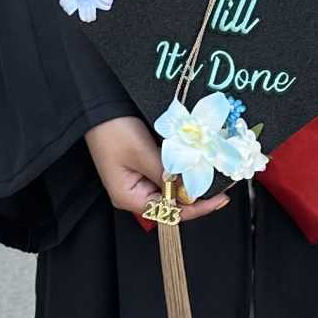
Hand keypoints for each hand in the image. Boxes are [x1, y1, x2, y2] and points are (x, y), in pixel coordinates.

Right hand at [85, 115, 228, 224]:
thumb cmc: (112, 129)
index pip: (168, 212)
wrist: (97, 104)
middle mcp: (135, 192)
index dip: (196, 207)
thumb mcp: (141, 152)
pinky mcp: (143, 163)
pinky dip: (181, 166)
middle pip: (172, 202)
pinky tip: (196, 159)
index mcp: (129, 197)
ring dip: (190, 179)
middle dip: (196, 192)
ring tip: (212, 171)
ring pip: (172, 186)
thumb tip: (191, 190)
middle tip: (221, 183)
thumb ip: (167, 174)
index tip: (218, 198)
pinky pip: (167, 171)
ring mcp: (139, 177)